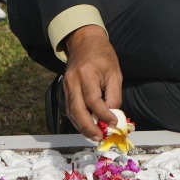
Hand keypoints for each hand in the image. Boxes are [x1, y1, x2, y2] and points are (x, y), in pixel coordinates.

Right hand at [62, 25, 122, 141]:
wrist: (85, 42)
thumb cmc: (103, 56)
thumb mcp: (115, 73)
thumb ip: (114, 95)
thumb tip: (112, 116)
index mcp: (87, 75)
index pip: (94, 101)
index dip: (104, 115)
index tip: (114, 122)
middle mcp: (73, 81)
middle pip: (78, 110)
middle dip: (88, 127)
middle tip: (99, 137)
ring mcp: (66, 85)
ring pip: (71, 112)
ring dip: (82, 127)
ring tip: (94, 136)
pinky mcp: (65, 89)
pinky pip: (69, 108)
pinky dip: (77, 120)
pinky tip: (86, 127)